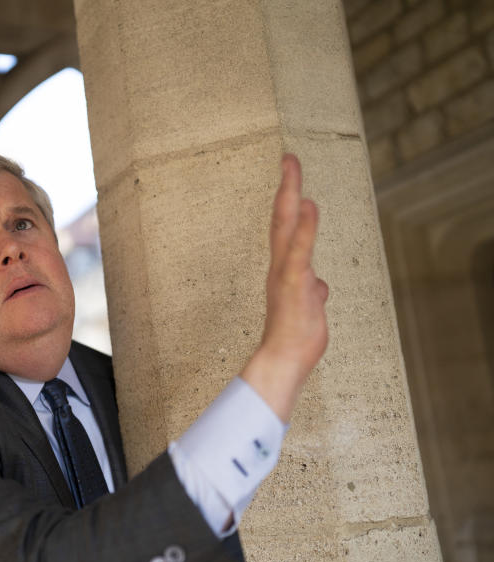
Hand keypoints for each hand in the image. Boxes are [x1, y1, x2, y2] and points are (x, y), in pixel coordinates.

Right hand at [241, 154, 328, 422]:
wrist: (284, 360)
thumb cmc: (296, 339)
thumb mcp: (312, 309)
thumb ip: (314, 291)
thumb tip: (320, 285)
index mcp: (285, 270)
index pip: (287, 229)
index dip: (289, 201)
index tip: (291, 175)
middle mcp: (282, 266)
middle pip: (283, 218)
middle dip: (287, 187)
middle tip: (289, 159)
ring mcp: (286, 273)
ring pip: (287, 227)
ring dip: (290, 196)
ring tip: (292, 168)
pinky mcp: (292, 283)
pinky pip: (300, 249)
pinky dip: (304, 226)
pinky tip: (309, 205)